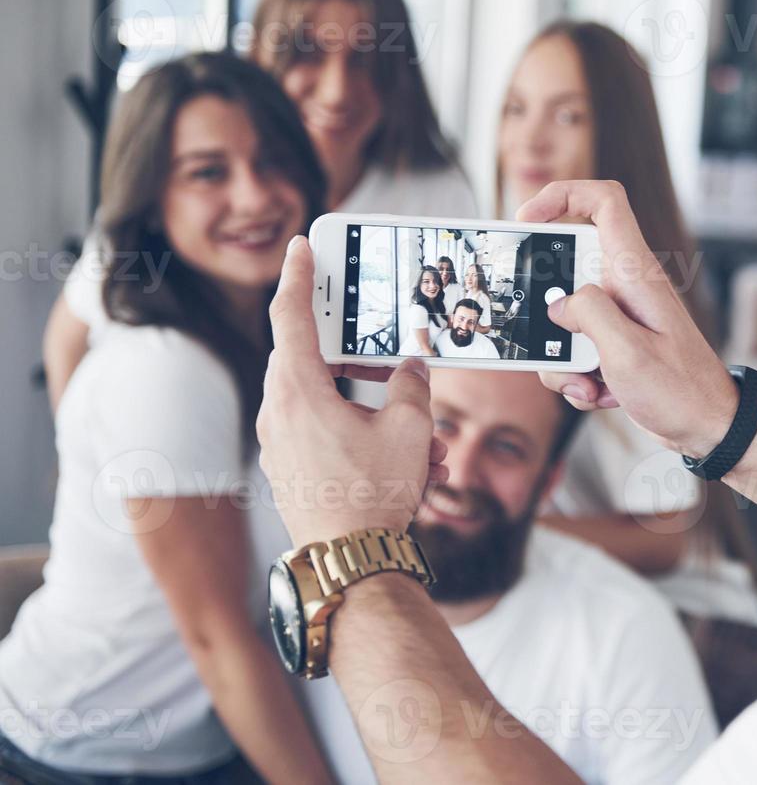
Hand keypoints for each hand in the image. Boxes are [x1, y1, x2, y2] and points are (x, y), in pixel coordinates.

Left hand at [258, 236, 448, 545]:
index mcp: (297, 389)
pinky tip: (413, 462)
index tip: (301, 246)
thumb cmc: (373, 493)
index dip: (299, 276)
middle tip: (382, 345)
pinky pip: (328, 433)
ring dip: (374, 407)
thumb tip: (413, 367)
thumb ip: (412, 385)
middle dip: (359, 358)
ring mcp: (282, 444)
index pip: (291, 315)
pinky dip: (364, 434)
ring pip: (329, 401)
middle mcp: (279, 412)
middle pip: (313, 359)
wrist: (350, 562)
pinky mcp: (293, 469)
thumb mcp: (410, 428)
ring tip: (425, 436)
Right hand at [518, 181, 738, 458]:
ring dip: (563, 359)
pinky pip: (574, 350)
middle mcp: (625, 287)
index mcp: (635, 274)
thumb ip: (588, 316)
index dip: (562, 196)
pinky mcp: (613, 344)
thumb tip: (558, 306)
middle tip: (551, 340)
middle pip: (565, 271)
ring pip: (563, 320)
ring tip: (589, 385)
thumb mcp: (628, 353)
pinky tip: (601, 395)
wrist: (708, 429)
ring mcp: (618, 317)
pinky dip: (577, 378)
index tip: (527, 220)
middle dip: (547, 311)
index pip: (604, 203)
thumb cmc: (682, 390)